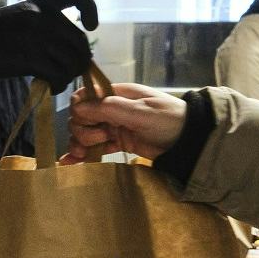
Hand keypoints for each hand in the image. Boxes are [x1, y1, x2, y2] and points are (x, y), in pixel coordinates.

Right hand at [0, 0, 98, 87]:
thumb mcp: (16, 20)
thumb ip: (42, 26)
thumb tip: (69, 49)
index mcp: (38, 3)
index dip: (89, 8)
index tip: (89, 25)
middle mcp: (40, 16)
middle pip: (79, 39)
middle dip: (80, 59)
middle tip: (71, 71)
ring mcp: (36, 36)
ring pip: (72, 60)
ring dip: (69, 75)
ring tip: (58, 80)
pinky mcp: (29, 58)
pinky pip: (59, 74)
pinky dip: (59, 84)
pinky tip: (50, 87)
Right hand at [63, 82, 188, 163]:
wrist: (189, 140)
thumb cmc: (168, 119)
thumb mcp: (139, 111)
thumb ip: (109, 108)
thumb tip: (77, 108)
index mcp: (116, 94)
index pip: (85, 97)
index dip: (80, 110)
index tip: (88, 121)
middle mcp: (112, 108)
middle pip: (81, 118)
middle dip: (83, 130)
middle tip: (101, 137)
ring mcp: (114, 126)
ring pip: (86, 133)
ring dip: (80, 143)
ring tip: (84, 155)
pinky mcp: (119, 143)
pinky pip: (96, 147)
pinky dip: (83, 154)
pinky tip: (69, 163)